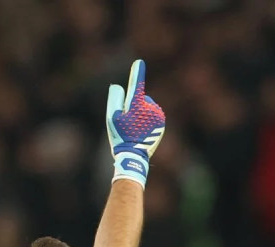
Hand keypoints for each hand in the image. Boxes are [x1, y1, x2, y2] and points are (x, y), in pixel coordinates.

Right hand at [105, 59, 165, 186]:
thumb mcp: (112, 118)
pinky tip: (142, 132)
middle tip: (127, 123)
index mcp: (137, 105)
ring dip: (141, 114)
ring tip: (135, 129)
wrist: (134, 155)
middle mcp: (151, 108)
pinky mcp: (162, 123)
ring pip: (147, 108)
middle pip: (141, 99)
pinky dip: (147, 121)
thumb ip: (114, 99)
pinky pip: (153, 116)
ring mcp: (158, 116)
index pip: (137, 85)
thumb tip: (118, 86)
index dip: (137, 73)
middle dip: (134, 106)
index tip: (139, 63)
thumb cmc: (120, 136)